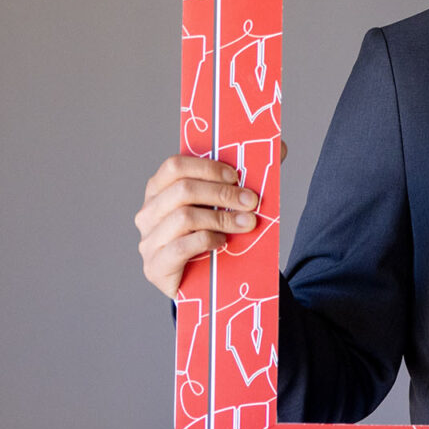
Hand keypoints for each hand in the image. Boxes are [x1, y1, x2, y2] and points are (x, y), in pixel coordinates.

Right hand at [134, 154, 260, 298]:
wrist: (205, 280)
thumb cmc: (214, 233)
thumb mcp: (227, 203)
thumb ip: (247, 176)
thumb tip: (280, 148)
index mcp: (159, 189)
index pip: (175, 166)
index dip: (207, 167)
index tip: (236, 176)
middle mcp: (148, 212)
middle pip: (183, 190)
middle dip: (223, 194)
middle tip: (252, 202)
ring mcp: (149, 240)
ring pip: (184, 218)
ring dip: (222, 218)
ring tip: (247, 223)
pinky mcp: (155, 266)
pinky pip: (181, 247)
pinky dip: (207, 241)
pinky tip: (223, 243)